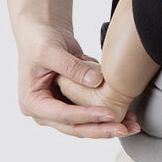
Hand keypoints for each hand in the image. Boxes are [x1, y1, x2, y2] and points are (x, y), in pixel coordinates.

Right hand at [17, 24, 140, 138]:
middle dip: (100, 130)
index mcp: (32, 101)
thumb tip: (96, 81)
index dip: (87, 116)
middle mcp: (44, 111)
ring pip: (84, 126)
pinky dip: (106, 118)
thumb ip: (72, 66)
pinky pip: (89, 116)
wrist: (42, 32)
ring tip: (130, 126)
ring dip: (106, 128)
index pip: (62, 115)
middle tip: (123, 128)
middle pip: (74, 128)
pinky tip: (126, 118)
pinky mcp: (70, 105)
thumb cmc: (39, 39)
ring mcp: (57, 110)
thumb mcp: (50, 50)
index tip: (109, 114)